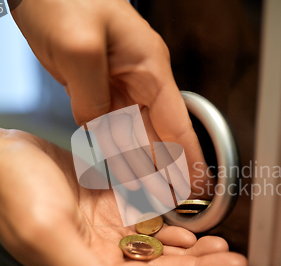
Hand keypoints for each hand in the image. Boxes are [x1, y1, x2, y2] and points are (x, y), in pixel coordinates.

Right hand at [0, 130, 249, 265]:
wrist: (2, 159)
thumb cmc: (15, 195)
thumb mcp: (49, 239)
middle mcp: (106, 256)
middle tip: (240, 265)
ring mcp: (110, 232)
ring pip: (163, 248)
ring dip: (195, 251)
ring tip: (225, 250)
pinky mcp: (112, 208)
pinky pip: (150, 222)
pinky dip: (174, 226)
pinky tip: (192, 228)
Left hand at [10, 0, 212, 195]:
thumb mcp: (80, 48)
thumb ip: (93, 97)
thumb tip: (101, 133)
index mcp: (149, 68)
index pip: (177, 124)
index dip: (189, 159)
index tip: (200, 188)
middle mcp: (140, 79)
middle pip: (159, 134)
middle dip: (166, 170)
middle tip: (171, 204)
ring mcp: (120, 83)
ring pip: (136, 133)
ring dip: (142, 165)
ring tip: (149, 197)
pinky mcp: (98, 85)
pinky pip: (112, 124)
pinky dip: (117, 149)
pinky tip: (121, 169)